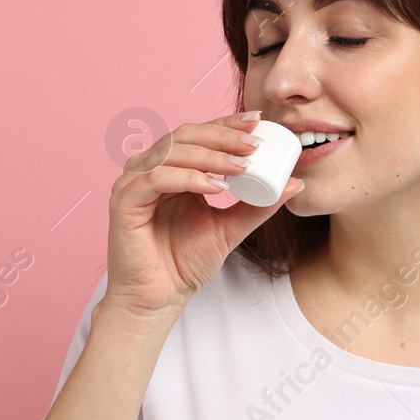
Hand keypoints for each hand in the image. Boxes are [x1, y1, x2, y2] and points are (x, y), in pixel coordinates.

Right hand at [104, 110, 302, 318]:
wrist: (159, 297)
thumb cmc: (185, 263)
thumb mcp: (230, 229)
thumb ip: (257, 206)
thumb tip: (295, 184)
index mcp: (172, 168)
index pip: (200, 134)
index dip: (228, 124)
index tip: (259, 122)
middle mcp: (149, 168)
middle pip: (185, 135)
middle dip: (223, 136)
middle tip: (254, 144)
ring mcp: (133, 182)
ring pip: (171, 152)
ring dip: (209, 156)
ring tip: (241, 166)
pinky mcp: (124, 201)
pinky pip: (156, 178)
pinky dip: (187, 178)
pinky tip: (214, 187)